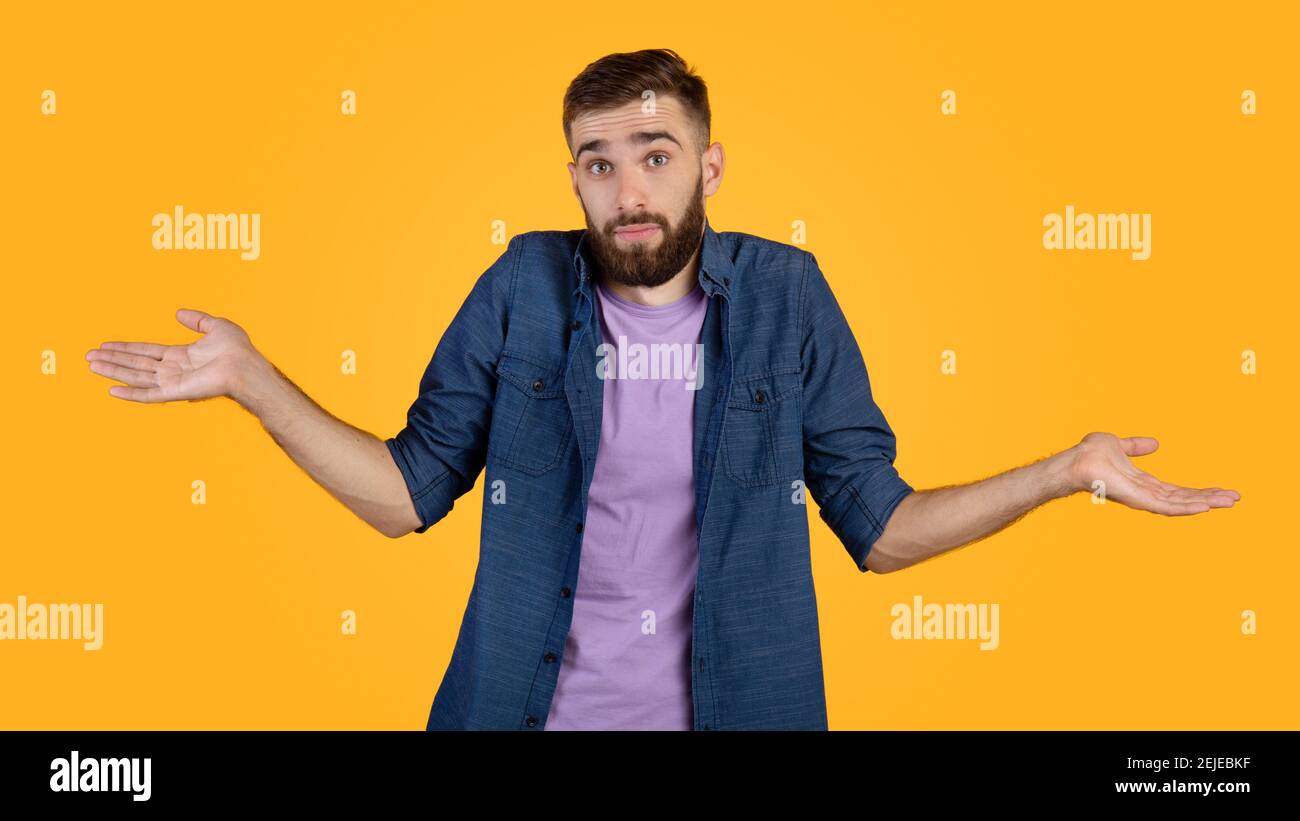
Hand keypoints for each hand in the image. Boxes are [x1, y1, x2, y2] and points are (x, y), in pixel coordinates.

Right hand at [86, 309, 260, 402]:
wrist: (245, 366)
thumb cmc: (237, 349)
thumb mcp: (216, 326)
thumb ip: (196, 319)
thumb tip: (178, 312)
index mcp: (181, 355)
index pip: (146, 351)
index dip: (125, 348)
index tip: (105, 344)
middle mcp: (173, 369)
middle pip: (135, 364)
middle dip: (112, 359)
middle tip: (88, 356)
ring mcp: (173, 381)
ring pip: (136, 376)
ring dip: (113, 370)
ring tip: (91, 365)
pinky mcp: (175, 391)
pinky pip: (148, 394)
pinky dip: (130, 393)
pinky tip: (112, 389)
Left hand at [1064, 431, 1239, 514]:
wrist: (1076, 459)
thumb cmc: (1090, 454)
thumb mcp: (1120, 445)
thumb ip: (1136, 447)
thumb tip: (1155, 443)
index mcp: (1144, 483)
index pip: (1177, 490)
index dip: (1199, 491)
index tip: (1222, 491)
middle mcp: (1146, 493)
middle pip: (1184, 499)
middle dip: (1210, 499)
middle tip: (1235, 499)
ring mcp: (1142, 498)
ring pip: (1180, 504)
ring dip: (1205, 502)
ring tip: (1229, 502)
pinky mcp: (1137, 499)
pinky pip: (1166, 507)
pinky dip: (1186, 508)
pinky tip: (1205, 506)